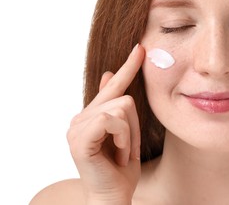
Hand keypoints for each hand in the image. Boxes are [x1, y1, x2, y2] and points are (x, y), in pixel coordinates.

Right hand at [67, 44, 144, 203]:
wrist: (113, 197)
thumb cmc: (120, 169)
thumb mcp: (126, 134)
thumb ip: (117, 107)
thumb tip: (108, 74)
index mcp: (92, 116)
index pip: (113, 86)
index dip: (127, 67)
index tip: (140, 49)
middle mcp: (81, 118)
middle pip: (123, 98)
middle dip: (134, 127)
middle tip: (125, 150)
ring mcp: (77, 127)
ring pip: (122, 108)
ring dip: (130, 136)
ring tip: (120, 154)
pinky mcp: (80, 138)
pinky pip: (113, 120)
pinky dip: (124, 139)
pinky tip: (116, 154)